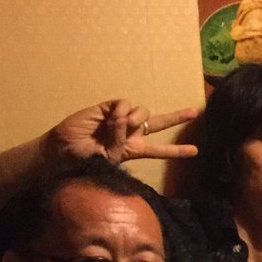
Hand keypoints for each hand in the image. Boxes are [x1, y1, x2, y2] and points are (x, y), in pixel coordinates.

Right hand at [43, 100, 199, 165]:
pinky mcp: (109, 107)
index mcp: (134, 149)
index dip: (177, 151)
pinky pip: (125, 103)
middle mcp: (132, 133)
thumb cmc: (86, 158)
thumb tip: (124, 119)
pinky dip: (123, 110)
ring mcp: (121, 119)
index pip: (160, 150)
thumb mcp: (109, 158)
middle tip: (194, 113)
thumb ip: (120, 142)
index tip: (195, 151)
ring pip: (143, 112)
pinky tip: (112, 116)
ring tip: (119, 125)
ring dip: (136, 118)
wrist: (65, 149)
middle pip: (159, 124)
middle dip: (176, 117)